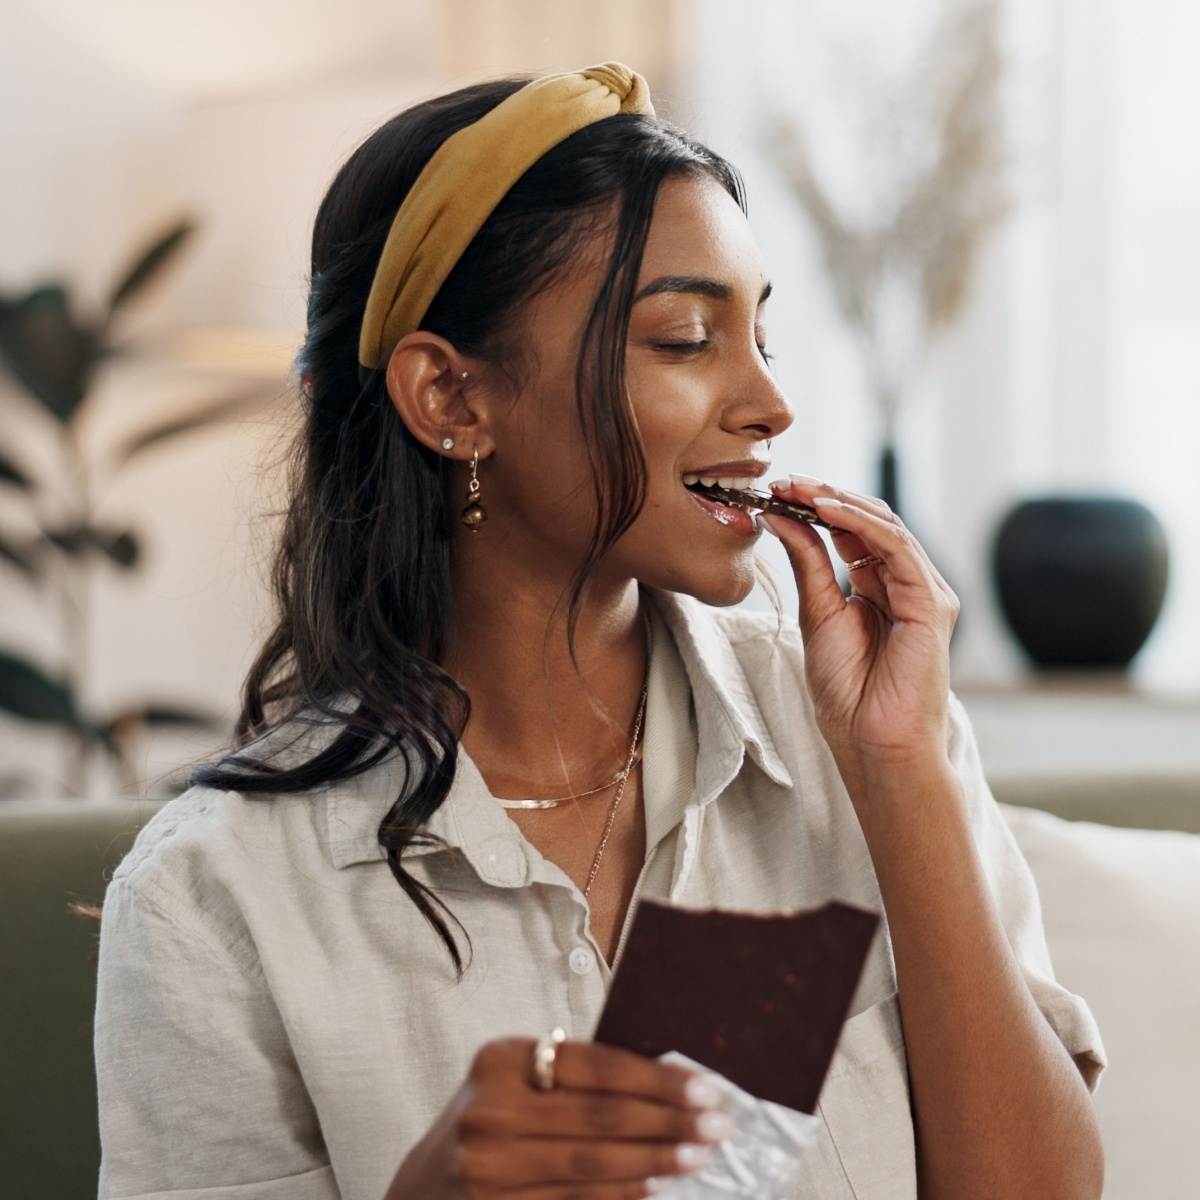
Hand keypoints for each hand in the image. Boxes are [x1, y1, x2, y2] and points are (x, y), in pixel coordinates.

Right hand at [385, 1036, 729, 1199]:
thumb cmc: (487, 1120)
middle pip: (600, 1118)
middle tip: (717, 1124)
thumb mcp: (514, 1080)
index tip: (704, 1088)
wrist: (421, 1189)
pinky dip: (622, 1196)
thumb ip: (570, 1075)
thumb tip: (663, 1079)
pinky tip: (654, 1188)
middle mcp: (491, 1111)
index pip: (596, 1066)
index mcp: (501, 1060)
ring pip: (592, 1167)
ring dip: (655, 1162)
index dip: (656, 1079)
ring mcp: (489, 1168)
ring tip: (698, 1156)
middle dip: (668, 1121)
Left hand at [763, 475, 959, 790]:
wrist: (872, 742)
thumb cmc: (848, 692)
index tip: (777, 490)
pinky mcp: (932, 604)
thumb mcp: (817, 615)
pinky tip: (828, 511)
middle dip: (826, 496)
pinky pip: (898, 550)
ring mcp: (923, 592)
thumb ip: (807, 564)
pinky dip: (862, 525)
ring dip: (841, 502)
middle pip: (870, 522)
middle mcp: (906, 583)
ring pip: (886, 527)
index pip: (851, 531)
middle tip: (786, 480)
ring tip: (800, 488)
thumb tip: (780, 517)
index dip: (816, 506)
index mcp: (879, 587)